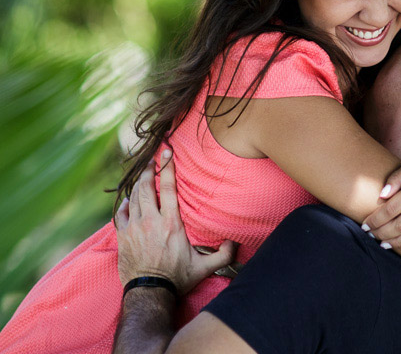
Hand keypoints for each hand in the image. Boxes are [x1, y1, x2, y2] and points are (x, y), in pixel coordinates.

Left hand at [115, 151, 236, 295]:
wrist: (150, 292)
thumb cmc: (177, 279)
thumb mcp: (205, 268)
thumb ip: (224, 254)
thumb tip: (235, 242)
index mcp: (172, 223)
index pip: (169, 188)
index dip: (168, 168)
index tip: (167, 152)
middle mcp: (151, 221)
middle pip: (147, 187)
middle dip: (149, 171)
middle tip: (152, 160)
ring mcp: (134, 228)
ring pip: (134, 197)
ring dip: (138, 183)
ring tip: (142, 174)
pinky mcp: (123, 237)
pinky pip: (121, 213)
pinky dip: (125, 204)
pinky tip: (129, 200)